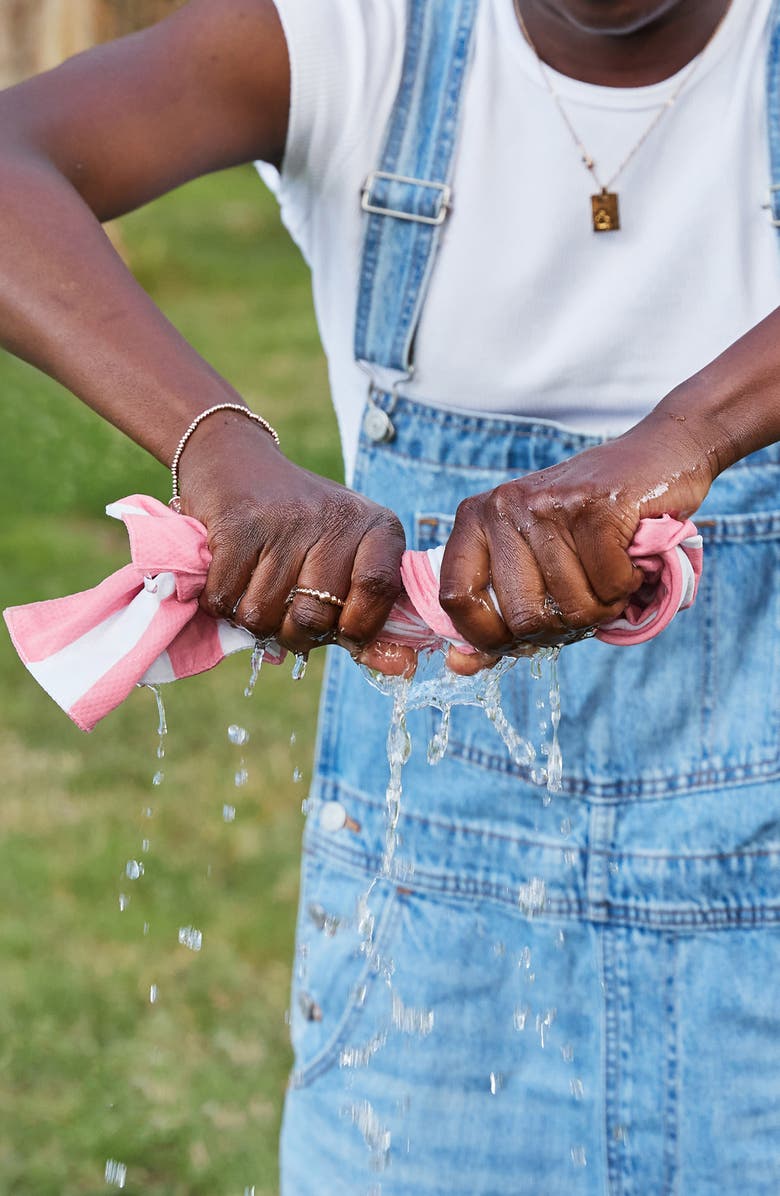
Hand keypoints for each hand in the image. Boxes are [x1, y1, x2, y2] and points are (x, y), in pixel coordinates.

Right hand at [178, 411, 407, 664]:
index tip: (342, 632)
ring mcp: (285, 521)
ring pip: (262, 617)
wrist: (236, 460)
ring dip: (252, 619)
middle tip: (287, 608)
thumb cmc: (302, 528)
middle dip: (294, 634)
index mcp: (377, 526)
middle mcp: (335, 518)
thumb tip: (398, 670)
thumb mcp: (347, 558)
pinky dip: (221, 602)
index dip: (357, 627)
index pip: (379, 590)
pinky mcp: (237, 525)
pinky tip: (231, 576)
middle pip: (313, 619)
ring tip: (257, 588)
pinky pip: (225, 600)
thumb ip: (370, 615)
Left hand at [439, 411, 716, 663]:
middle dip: (562, 626)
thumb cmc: (589, 520)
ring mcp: (550, 504)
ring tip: (610, 575)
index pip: (454, 597)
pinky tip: (629, 561)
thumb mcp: (533, 558)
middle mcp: (505, 506)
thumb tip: (459, 667)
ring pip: (571, 606)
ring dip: (603, 606)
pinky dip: (627, 586)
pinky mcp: (598, 506)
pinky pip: (609, 586)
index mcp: (477, 518)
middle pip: (522, 617)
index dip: (486, 636)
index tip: (519, 638)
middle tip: (584, 601)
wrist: (657, 457)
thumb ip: (496, 613)